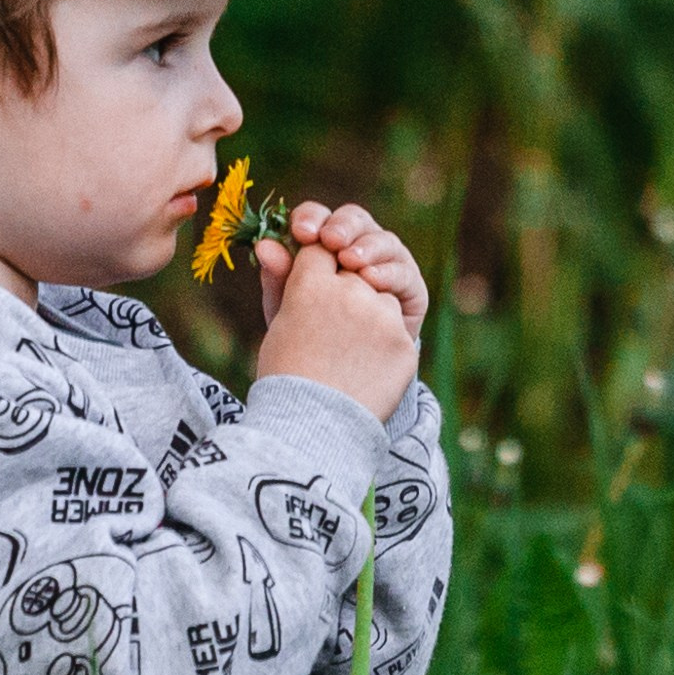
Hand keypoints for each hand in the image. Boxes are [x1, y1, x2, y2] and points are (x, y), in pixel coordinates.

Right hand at [255, 240, 416, 421]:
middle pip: (352, 273)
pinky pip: (395, 330)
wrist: (312, 432)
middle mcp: (349, 291)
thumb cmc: (284, 375)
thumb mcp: (276, 323)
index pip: (319, 251)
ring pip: (379, 298)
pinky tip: (364, 370)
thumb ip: (278, 278)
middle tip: (328, 333)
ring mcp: (381, 316)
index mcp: (310, 284)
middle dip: (345, 292)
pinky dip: (384, 346)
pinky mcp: (403, 341)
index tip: (311, 293)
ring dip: (368, 316)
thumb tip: (269, 242)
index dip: (316, 271)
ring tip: (345, 354)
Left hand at [256, 201, 428, 344]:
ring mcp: (386, 265)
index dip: (311, 217)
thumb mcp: (288, 306)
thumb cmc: (309, 337)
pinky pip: (404, 273)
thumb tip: (262, 246)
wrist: (339, 381)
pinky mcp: (409, 290)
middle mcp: (358, 247)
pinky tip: (371, 280)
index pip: (319, 217)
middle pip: (355, 220)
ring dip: (368, 246)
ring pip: (384, 241)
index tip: (301, 232)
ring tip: (351, 260)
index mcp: (324, 245)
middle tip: (331, 240)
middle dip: (343, 226)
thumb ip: (278, 275)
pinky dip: (389, 272)